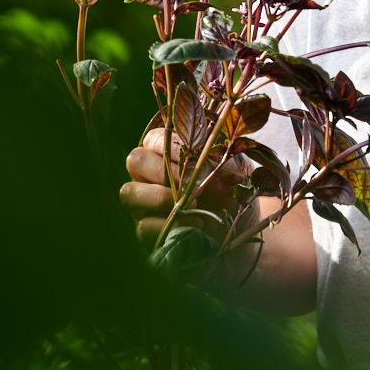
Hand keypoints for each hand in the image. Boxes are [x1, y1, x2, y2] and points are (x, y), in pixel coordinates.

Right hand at [120, 128, 254, 245]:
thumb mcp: (234, 170)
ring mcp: (145, 203)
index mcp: (167, 151)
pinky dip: (167, 225)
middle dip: (163, 172)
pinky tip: (193, 225)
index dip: (172, 148)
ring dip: (161, 198)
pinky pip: (141, 226)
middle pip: (134, 160)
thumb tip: (202, 157)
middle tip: (194, 185)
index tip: (197, 160)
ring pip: (129, 193)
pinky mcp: (148, 230)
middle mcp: (150, 174)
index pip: (154, 139)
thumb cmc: (233, 191)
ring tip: (193, 205)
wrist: (240, 231)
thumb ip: (218, 157)